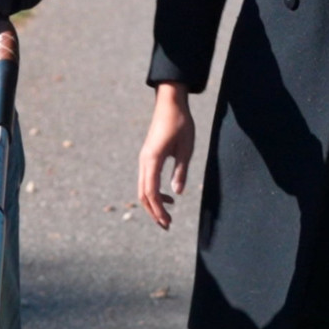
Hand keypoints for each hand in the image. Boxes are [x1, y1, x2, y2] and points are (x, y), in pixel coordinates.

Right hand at [136, 83, 194, 230]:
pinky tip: (169, 197)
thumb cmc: (180, 123)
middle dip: (154, 212)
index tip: (167, 222)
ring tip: (167, 217)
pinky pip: (147, 179)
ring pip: (143, 188)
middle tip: (167, 226)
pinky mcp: (148, 157)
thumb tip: (177, 192)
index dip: (158, 209)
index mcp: (152, 159)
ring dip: (154, 204)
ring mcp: (144, 159)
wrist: (170, 103)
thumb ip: (180, 170)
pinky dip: (154, 192)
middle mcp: (144, 161)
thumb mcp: (186, 148)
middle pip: (143, 193)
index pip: (151, 191)